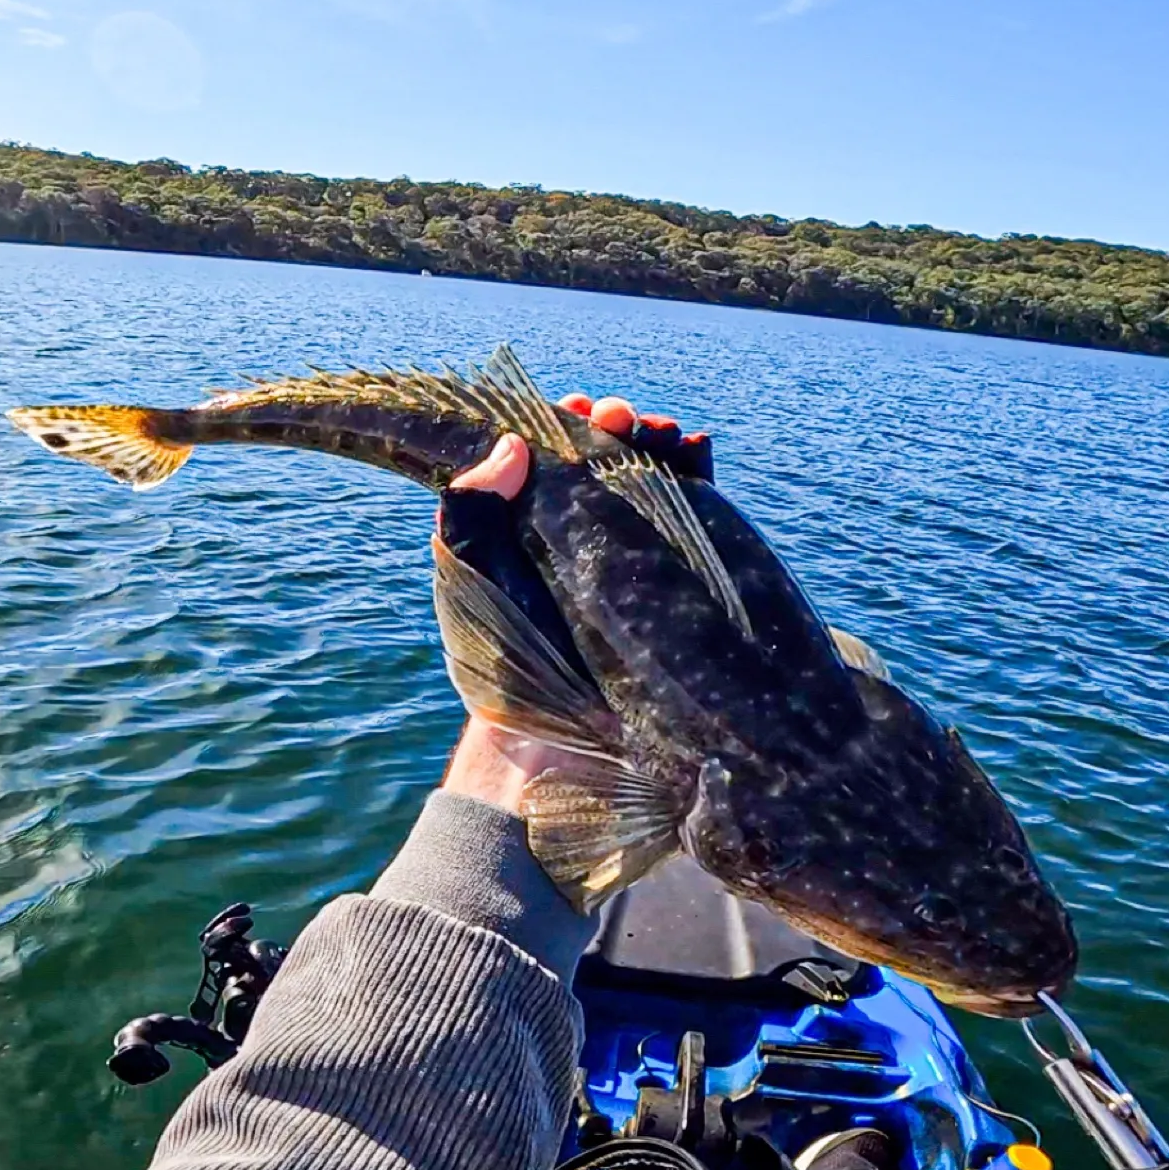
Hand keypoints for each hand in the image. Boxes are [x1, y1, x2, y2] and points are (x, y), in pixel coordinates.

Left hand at [438, 391, 705, 812]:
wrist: (559, 758)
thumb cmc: (502, 675)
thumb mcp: (467, 583)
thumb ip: (469, 514)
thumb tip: (508, 447)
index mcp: (528, 533)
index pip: (548, 460)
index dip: (561, 427)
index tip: (573, 411)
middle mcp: (582, 541)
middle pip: (604, 463)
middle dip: (618, 430)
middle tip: (625, 418)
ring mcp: (633, 564)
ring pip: (651, 484)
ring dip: (660, 447)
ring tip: (668, 433)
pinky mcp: (676, 588)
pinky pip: (692, 522)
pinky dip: (698, 480)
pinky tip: (701, 451)